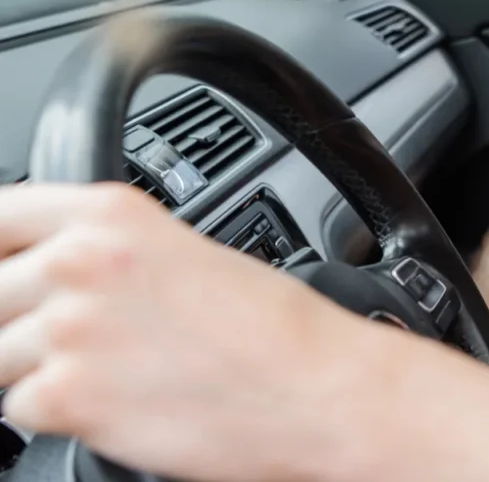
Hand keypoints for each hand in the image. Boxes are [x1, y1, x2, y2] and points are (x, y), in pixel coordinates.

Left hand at [0, 183, 370, 481]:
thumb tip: (46, 270)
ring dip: (37, 368)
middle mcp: (78, 261)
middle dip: (16, 320)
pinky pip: (17, 408)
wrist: (318, 389)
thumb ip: (106, 251)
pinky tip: (116, 403)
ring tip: (110, 373)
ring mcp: (67, 329)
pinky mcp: (67, 397)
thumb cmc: (277, 328)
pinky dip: (57, 413)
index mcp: (109, 213)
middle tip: (80, 340)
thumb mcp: (186, 252)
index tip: (4, 271)